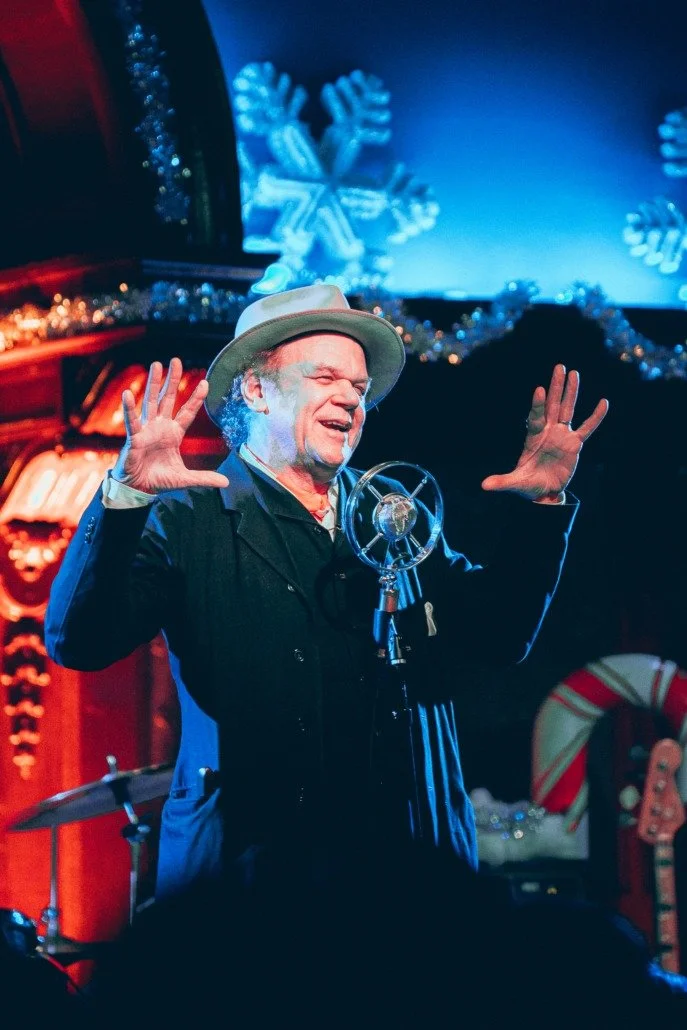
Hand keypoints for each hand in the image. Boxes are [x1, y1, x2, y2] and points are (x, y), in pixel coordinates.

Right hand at [110, 358, 229, 493]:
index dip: (196, 398)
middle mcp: (161, 427)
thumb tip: (226, 483)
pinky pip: (132, 421)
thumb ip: (204, 478)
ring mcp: (147, 429)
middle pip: (168, 399)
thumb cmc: (159, 480)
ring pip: (151, 402)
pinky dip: (129, 408)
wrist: (139, 488)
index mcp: (174, 433)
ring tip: (156, 365)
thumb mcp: (185, 479)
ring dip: (153, 383)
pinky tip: (127, 394)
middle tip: (176, 360)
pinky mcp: (134, 437)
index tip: (205, 383)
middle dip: (172, 380)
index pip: (187, 412)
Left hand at [481, 364, 608, 501]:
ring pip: (567, 409)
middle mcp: (547, 431)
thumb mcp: (515, 483)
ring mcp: (561, 435)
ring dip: (571, 392)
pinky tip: (604, 403)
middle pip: (552, 405)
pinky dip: (596, 417)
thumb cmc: (527, 484)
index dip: (537, 405)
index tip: (539, 390)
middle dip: (556, 387)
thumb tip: (484, 486)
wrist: (543, 491)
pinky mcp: (574, 444)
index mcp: (533, 437)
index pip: (535, 417)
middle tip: (559, 367)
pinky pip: (587, 428)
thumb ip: (502, 482)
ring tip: (574, 373)